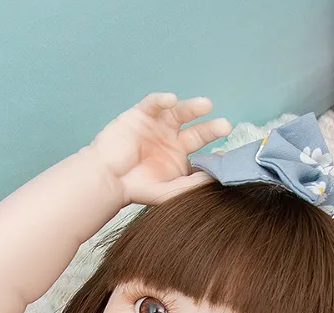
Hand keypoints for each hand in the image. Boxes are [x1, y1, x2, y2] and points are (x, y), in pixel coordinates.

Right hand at [88, 92, 231, 206]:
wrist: (107, 179)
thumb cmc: (137, 188)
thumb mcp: (171, 191)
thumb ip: (194, 183)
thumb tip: (218, 175)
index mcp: (180, 160)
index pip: (203, 154)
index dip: (214, 154)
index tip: (226, 156)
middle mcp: (172, 141)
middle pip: (197, 132)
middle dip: (211, 129)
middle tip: (225, 126)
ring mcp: (158, 127)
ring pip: (179, 113)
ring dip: (192, 108)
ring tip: (206, 105)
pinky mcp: (141, 114)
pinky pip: (154, 103)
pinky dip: (162, 99)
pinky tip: (172, 100)